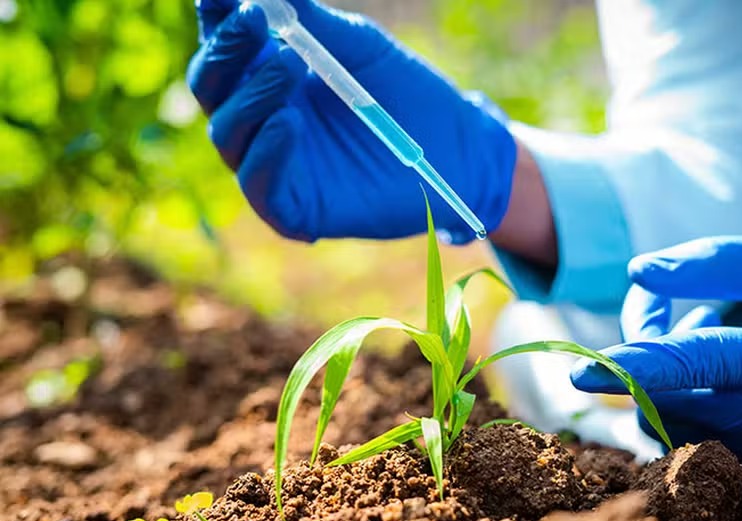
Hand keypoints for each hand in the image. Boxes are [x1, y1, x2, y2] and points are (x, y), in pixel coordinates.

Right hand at [187, 0, 516, 242]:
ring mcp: (274, 165)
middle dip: (226, 51)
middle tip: (255, 21)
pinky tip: (288, 122)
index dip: (216, 17)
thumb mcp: (359, 47)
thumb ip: (311, 21)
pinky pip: (261, 187)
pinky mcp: (293, 209)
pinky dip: (266, 155)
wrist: (456, 149)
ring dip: (251, 97)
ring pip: (229, 135)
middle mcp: (260, 119)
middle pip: (213, 88)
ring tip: (288, 66)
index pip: (224, 45)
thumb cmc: (406, 94)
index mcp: (268, 74)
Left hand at [570, 235, 741, 489]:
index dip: (637, 365)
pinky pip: (688, 445)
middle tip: (675, 310)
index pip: (703, 363)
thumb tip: (636, 273)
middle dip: (643, 351)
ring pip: (670, 423)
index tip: (579, 369)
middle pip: (669, 395)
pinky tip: (714, 379)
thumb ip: (715, 260)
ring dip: (663, 378)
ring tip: (707, 334)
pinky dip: (680, 408)